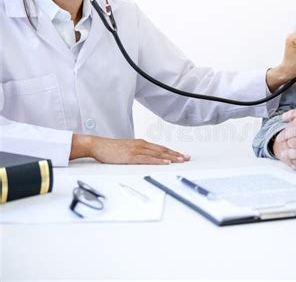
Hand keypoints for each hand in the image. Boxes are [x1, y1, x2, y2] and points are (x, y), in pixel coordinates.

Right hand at [70, 134, 190, 164]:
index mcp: (141, 143)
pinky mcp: (132, 156)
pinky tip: (166, 162)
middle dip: (176, 154)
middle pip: (163, 150)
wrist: (98, 145)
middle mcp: (142, 145)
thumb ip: (137, 152)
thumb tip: (145, 157)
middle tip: (187, 158)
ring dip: (171, 157)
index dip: (172, 152)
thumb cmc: (111, 149)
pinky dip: (158, 160)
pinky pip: (148, 159)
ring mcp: (137, 150)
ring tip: (181, 160)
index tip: (181, 155)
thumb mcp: (127, 149)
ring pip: (158, 154)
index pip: (160, 148)